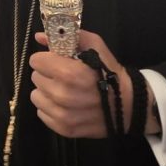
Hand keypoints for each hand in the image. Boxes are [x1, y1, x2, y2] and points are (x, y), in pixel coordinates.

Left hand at [29, 30, 143, 138]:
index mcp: (68, 73)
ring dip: (46, 92)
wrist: (129, 105)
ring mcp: (62, 114)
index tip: (56, 61)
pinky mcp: (64, 128)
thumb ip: (68, 37)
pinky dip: (50, 108)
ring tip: (63, 91)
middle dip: (47, 74)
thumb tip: (39, 37)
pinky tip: (65, 105)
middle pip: (36, 78)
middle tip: (63, 77)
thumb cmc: (110, 72)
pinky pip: (42, 114)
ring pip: (36, 96)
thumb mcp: (95, 46)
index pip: (36, 61)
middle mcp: (62, 95)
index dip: (46, 59)